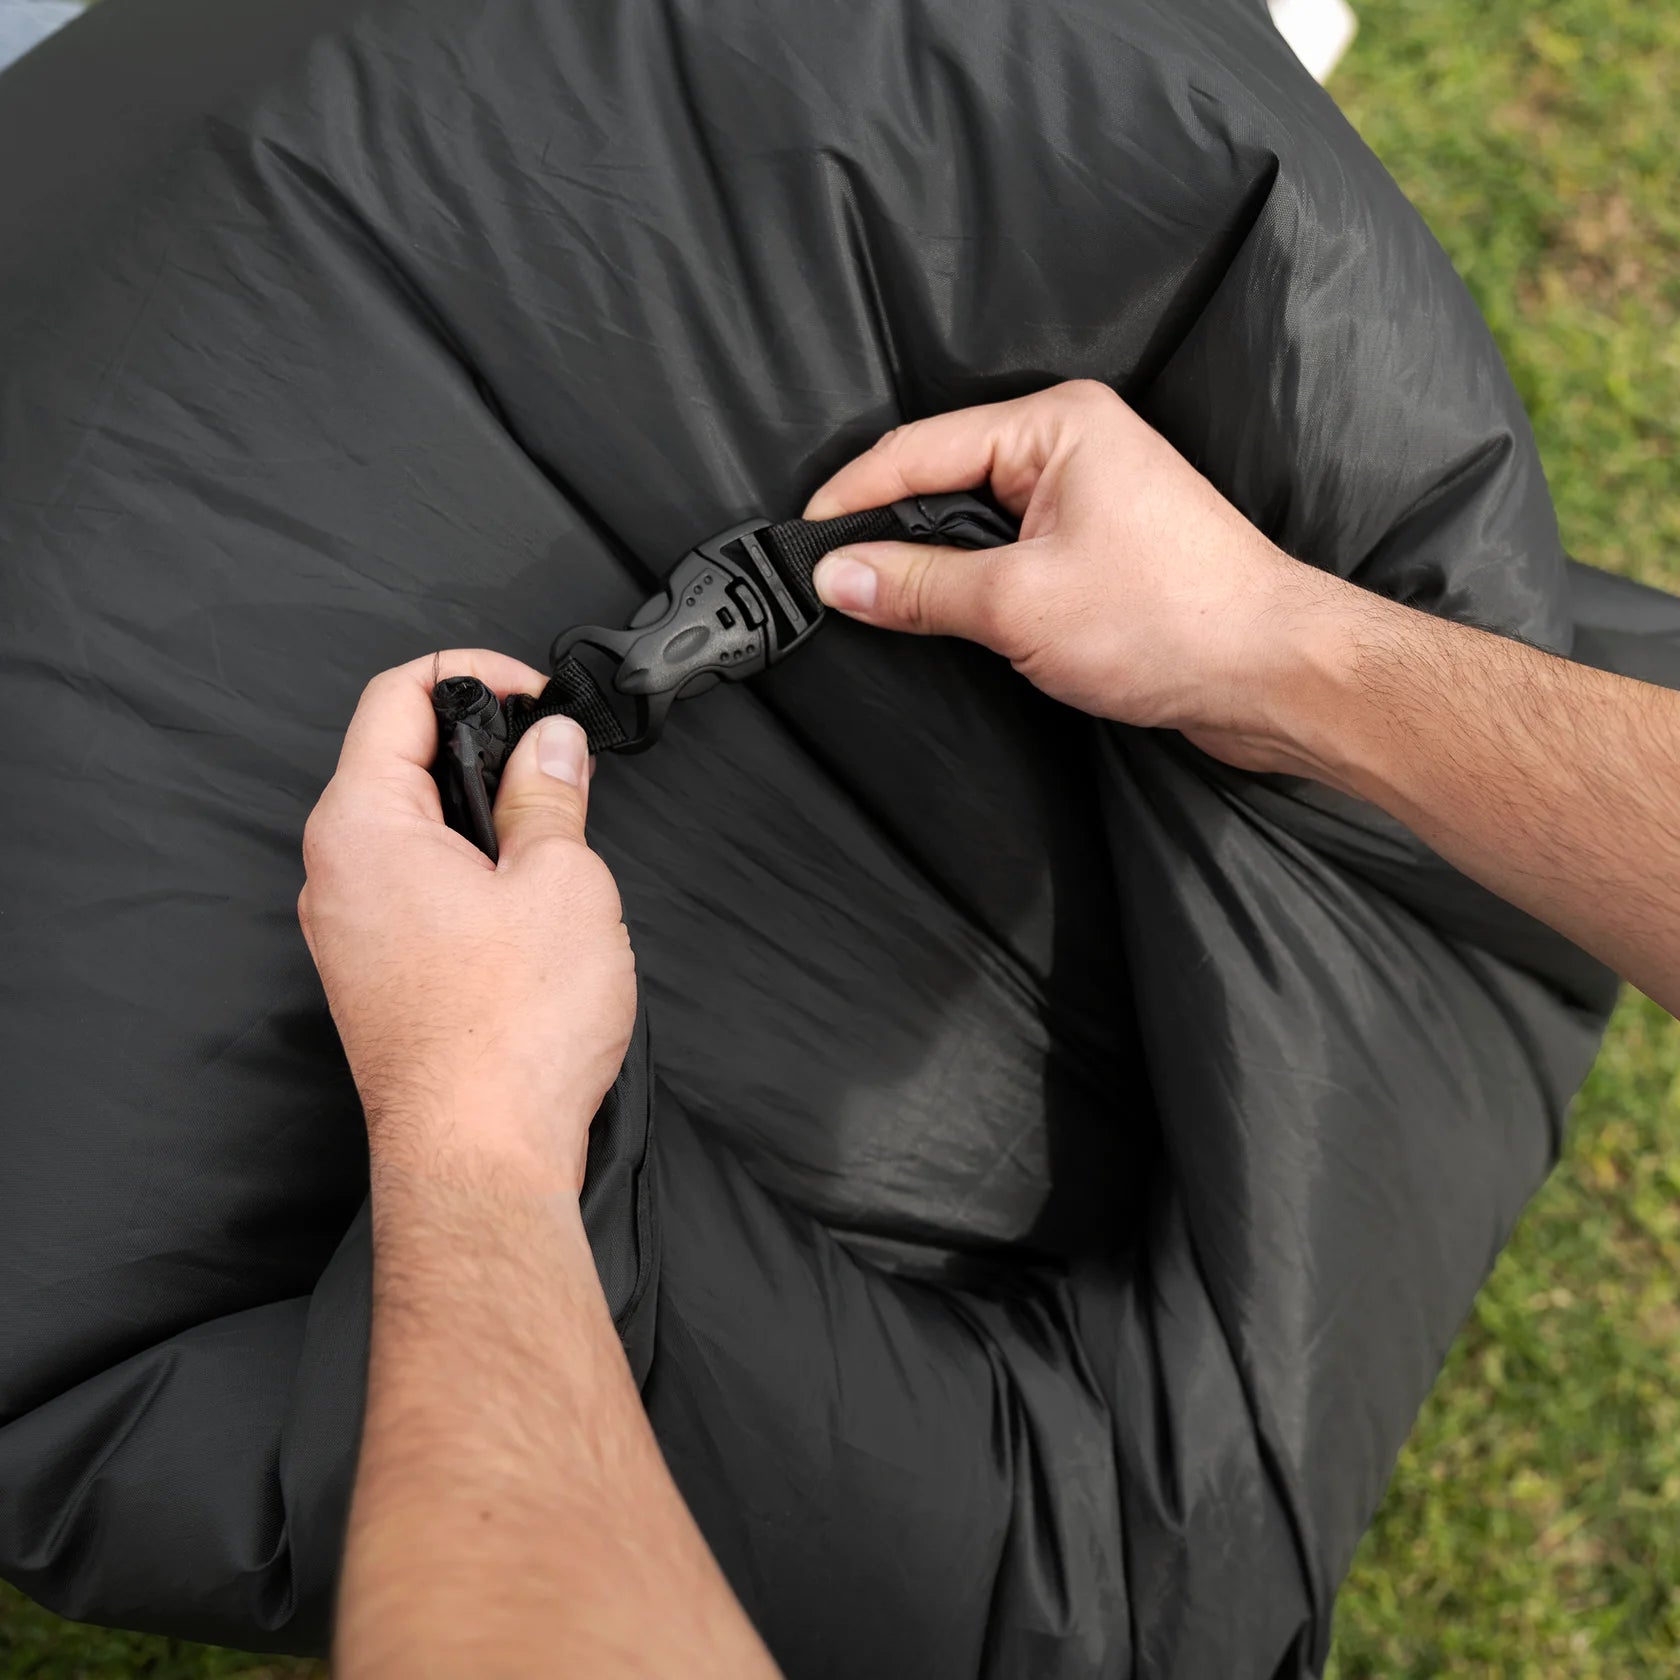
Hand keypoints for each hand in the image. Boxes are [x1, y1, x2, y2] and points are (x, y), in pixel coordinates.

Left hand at [298, 651, 635, 1195]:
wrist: (479, 1158)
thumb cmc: (511, 1033)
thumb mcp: (561, 880)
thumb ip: (551, 794)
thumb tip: (552, 742)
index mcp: (363, 825)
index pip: (396, 695)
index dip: (474, 672)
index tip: (536, 696)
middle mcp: (337, 872)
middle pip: (400, 759)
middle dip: (488, 750)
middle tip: (561, 773)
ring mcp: (349, 927)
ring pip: (413, 829)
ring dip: (484, 818)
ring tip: (556, 849)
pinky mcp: (375, 972)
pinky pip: (415, 887)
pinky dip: (470, 872)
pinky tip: (528, 910)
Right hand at [806, 379, 1363, 771]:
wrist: (1277, 675)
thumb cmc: (1170, 621)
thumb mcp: (1019, 604)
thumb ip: (918, 588)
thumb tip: (836, 577)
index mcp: (1055, 424)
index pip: (919, 449)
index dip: (850, 498)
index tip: (799, 547)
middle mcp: (1072, 446)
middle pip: (942, 478)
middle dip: (883, 530)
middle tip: (826, 583)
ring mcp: (1090, 497)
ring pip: (974, 521)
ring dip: (928, 564)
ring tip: (871, 603)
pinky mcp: (1100, 549)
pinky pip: (1009, 553)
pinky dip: (970, 584)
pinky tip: (940, 617)